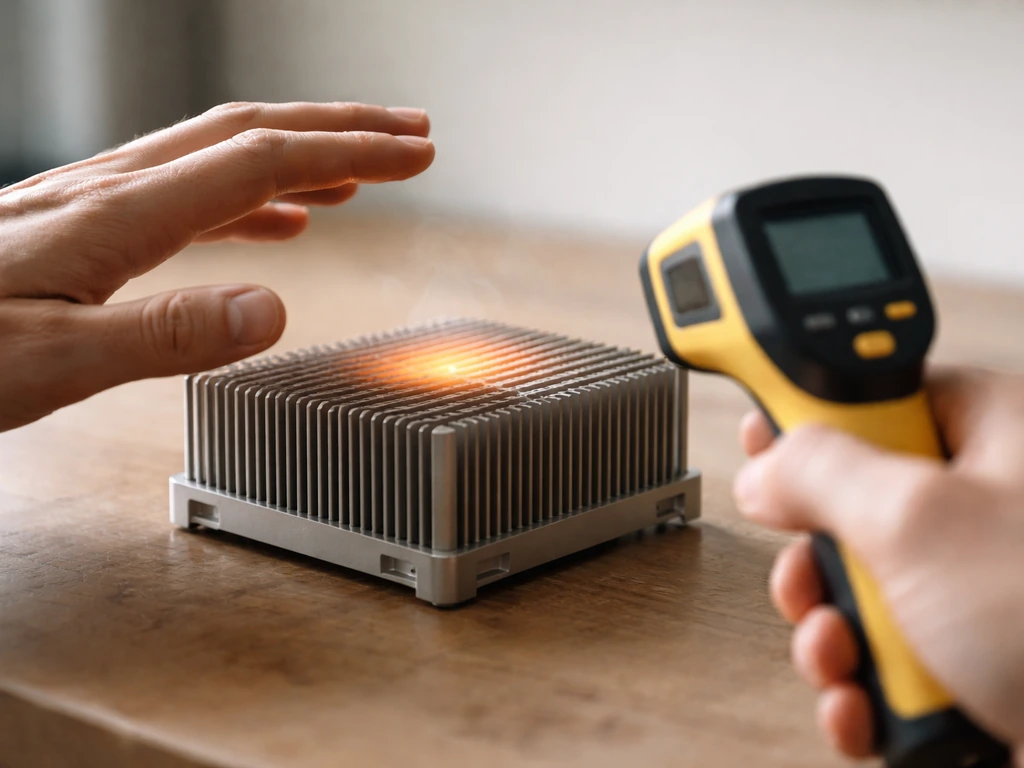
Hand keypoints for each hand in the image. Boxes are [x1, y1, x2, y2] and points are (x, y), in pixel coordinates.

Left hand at [0, 101, 433, 431]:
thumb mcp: (53, 362)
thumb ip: (166, 334)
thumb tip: (275, 309)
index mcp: (120, 215)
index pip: (262, 160)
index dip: (349, 152)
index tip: (416, 155)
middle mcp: (113, 191)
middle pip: (250, 132)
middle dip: (342, 130)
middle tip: (411, 136)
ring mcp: (97, 202)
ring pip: (222, 152)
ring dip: (303, 153)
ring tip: (362, 172)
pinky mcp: (86, 225)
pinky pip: (191, 191)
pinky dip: (253, 194)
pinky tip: (277, 224)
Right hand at [732, 366, 1023, 762]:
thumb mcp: (918, 519)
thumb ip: (820, 470)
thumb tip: (768, 465)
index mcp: (994, 435)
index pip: (878, 392)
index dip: (811, 410)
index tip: (761, 432)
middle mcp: (986, 509)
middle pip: (851, 503)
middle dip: (812, 558)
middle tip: (810, 576)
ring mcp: (979, 590)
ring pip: (861, 590)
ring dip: (828, 635)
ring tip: (838, 658)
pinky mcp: (973, 661)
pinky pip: (885, 658)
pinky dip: (859, 690)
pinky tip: (862, 709)